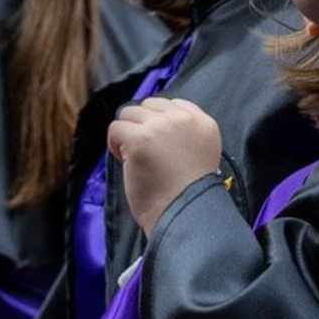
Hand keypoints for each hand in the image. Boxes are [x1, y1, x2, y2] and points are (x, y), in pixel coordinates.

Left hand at [108, 98, 222, 236]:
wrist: (184, 214)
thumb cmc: (187, 194)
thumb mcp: (199, 153)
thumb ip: (183, 133)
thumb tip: (150, 121)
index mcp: (204, 123)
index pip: (173, 104)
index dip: (159, 123)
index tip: (158, 146)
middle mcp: (184, 119)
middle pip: (149, 105)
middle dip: (142, 126)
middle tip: (146, 154)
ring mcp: (161, 127)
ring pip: (129, 113)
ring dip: (127, 134)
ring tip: (135, 158)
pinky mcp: (140, 139)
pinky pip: (115, 129)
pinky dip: (114, 145)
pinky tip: (126, 162)